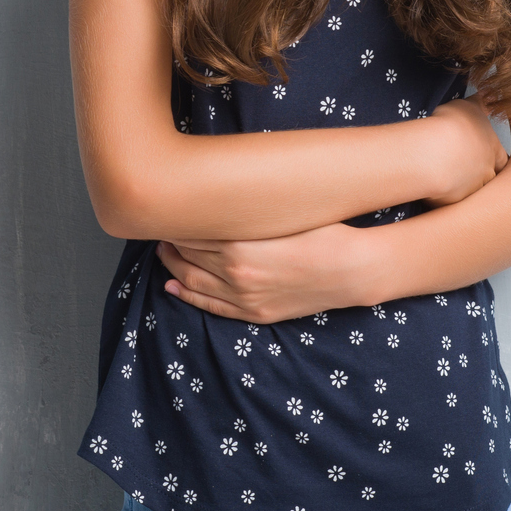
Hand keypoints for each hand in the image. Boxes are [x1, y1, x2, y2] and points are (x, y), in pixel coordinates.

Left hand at [155, 223, 383, 324]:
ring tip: (162, 252)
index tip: (167, 207)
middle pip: (186, 255)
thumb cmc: (321, 232)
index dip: (175, 220)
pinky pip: (210, 307)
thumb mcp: (278, 214)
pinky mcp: (254, 313)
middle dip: (169, 240)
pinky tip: (172, 287)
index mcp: (238, 245)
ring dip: (172, 266)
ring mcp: (243, 297)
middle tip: (159, 225)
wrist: (351, 269)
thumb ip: (242, 209)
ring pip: (191, 281)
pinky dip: (186, 296)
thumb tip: (213, 197)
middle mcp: (234, 273)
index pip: (190, 231)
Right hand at [424, 96, 508, 205]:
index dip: (494, 159)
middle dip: (480, 179)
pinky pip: (449, 204)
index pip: (502, 160)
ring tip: (444, 182)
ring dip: (461, 190)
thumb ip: (481, 103)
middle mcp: (488, 174)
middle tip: (465, 173)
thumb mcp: (468, 106)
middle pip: (491, 182)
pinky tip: (430, 189)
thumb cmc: (452, 128)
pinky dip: (441, 199)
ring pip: (472, 196)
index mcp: (493, 151)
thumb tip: (491, 93)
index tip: (485, 158)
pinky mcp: (453, 206)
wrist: (435, 153)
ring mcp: (472, 192)